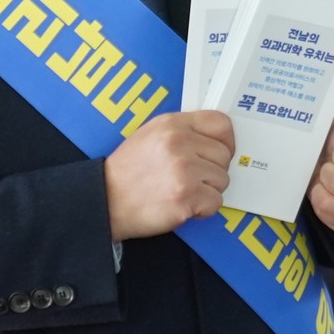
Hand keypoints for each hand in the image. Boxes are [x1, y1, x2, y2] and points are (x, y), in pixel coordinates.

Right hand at [103, 110, 234, 238]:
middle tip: (192, 180)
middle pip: (224, 156)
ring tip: (183, 192)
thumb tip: (213, 139)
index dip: (226, 141)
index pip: (220, 123)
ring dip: (208, 191)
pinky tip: (183, 205)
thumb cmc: (128, 172)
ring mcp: (184, 170)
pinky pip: (215, 202)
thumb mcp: (150, 135)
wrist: (106, 200)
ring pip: (223, 180)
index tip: (221, 153)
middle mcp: (179, 143)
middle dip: (212, 171)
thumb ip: (181, 132)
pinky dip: (203, 209)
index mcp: (172, 124)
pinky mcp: (186, 196)